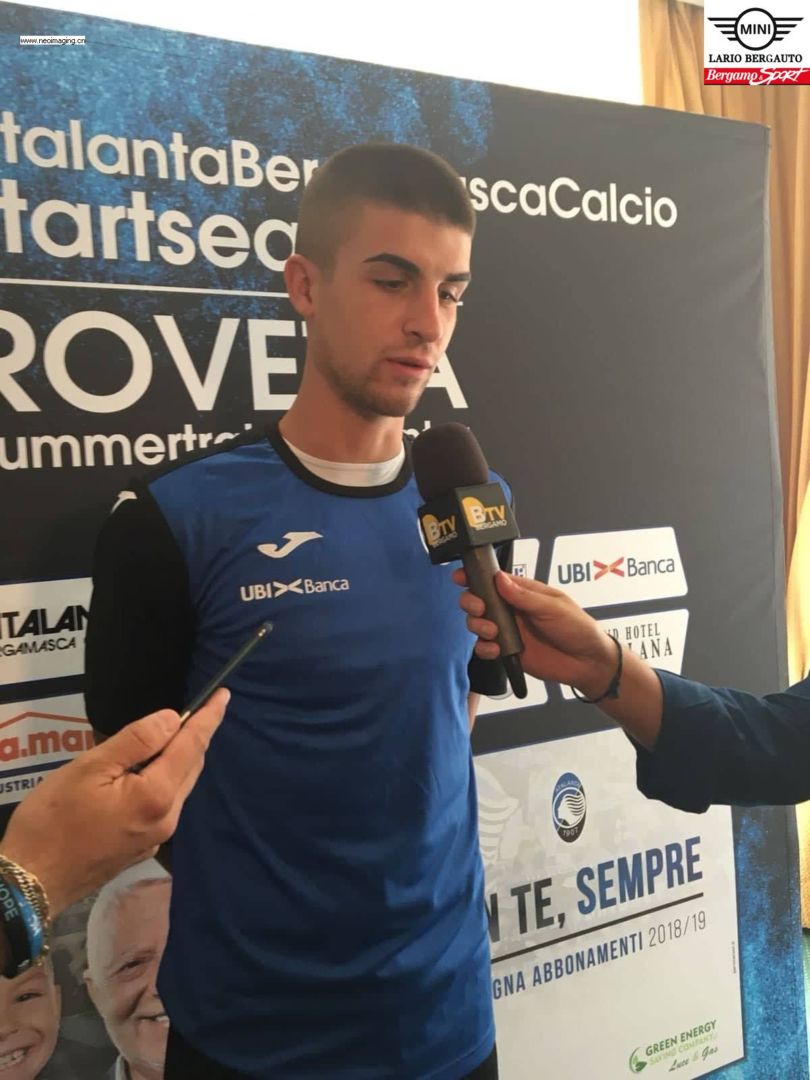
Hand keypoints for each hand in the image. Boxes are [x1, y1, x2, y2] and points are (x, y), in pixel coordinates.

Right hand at [0, 689, 228, 914]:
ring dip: (178, 759)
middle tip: (195, 709)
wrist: (31, 883)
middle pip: (190, 767)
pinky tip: (145, 772)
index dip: (209, 718)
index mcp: (157, 795)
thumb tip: (174, 719)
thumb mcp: (89, 768)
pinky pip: (164, 804)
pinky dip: (163, 781)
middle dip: (194, 737)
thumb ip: (136, 741)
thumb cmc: (53, 819)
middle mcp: (167, 819)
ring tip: (167, 736)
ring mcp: (156, 838)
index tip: (224, 694)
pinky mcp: (142, 849)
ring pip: (178, 787)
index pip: (192, 746)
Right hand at [453, 569, 616, 694]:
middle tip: (480, 609)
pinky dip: (484, 648)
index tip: (461, 577)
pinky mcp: (506, 651)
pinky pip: (485, 647)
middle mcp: (511, 609)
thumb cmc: (577, 628)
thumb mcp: (554, 608)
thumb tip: (500, 580)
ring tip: (492, 631)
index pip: (493, 579)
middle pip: (478, 599)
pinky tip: (496, 649)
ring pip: (477, 623)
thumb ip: (525, 596)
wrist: (586, 663)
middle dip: (471, 602)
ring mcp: (507, 630)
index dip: (474, 576)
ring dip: (477, 625)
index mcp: (523, 592)